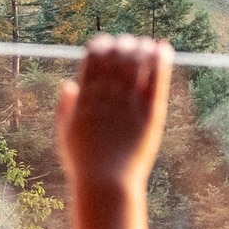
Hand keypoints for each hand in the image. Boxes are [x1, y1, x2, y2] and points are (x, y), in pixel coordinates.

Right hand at [55, 34, 170, 196]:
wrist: (106, 185)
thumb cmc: (84, 163)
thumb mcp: (65, 134)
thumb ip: (65, 107)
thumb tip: (67, 84)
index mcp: (85, 99)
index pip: (92, 59)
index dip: (100, 45)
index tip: (107, 42)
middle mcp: (106, 98)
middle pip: (116, 58)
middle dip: (122, 45)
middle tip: (129, 43)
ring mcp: (128, 106)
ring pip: (136, 65)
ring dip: (141, 49)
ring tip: (146, 44)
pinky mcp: (149, 116)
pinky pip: (156, 82)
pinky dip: (160, 62)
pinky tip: (163, 49)